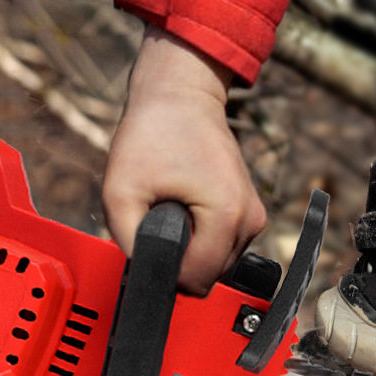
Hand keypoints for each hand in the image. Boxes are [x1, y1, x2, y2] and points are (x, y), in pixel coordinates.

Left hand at [103, 28, 265, 294]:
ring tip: (173, 212)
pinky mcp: (252, 215)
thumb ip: (127, 239)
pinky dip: (203, 240)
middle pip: (209, 276)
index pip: (196, 279)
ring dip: (191, 251)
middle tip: (158, 220)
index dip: (166, 273)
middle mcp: (249, 221)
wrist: (184, 95)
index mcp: (226, 215)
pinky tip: (188, 211)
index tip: (149, 244)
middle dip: (179, 260)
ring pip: (217, 266)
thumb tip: (144, 273)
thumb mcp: (120, 189)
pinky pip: (223, 249)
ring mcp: (255, 218)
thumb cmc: (153, 133)